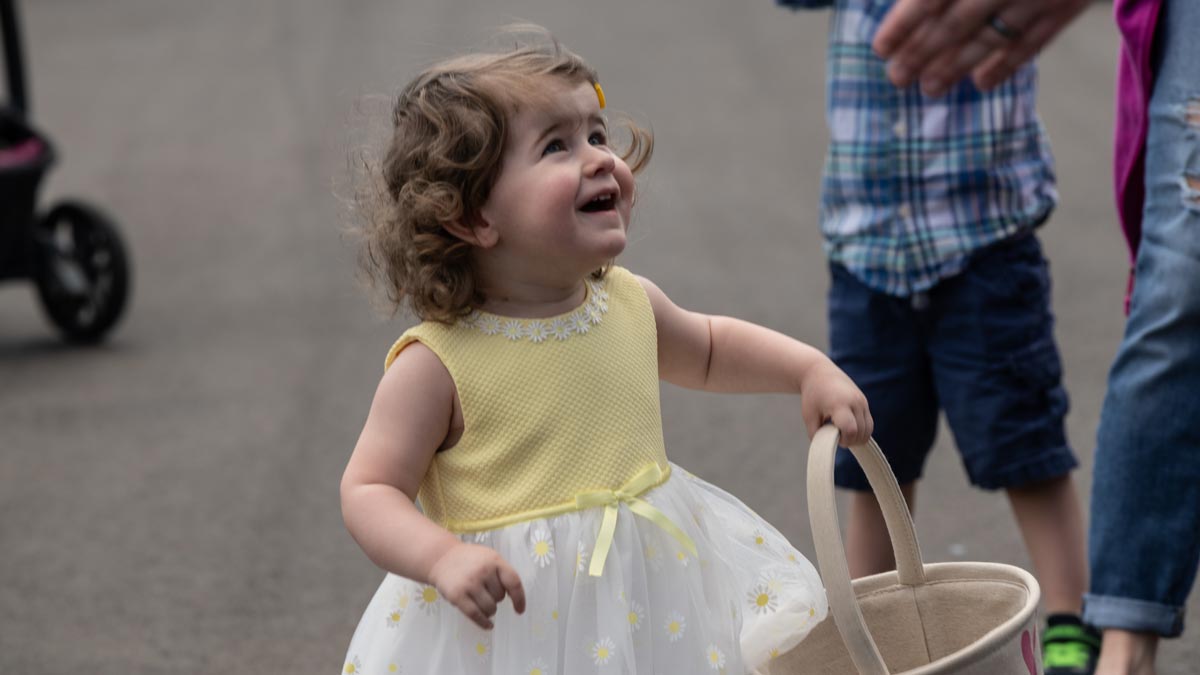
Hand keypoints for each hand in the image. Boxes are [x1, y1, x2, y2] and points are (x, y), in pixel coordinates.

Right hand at [428, 543, 525, 629]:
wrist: (441, 558)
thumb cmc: (468, 559)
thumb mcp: (488, 557)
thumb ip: (502, 572)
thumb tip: (516, 596)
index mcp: (494, 560)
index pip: (513, 582)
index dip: (519, 598)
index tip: (520, 610)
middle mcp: (483, 571)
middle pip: (500, 597)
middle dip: (496, 598)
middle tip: (485, 590)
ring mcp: (470, 584)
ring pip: (490, 608)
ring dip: (489, 610)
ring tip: (481, 603)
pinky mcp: (457, 595)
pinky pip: (475, 615)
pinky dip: (483, 623)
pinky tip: (488, 625)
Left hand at [800, 360, 873, 445]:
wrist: (819, 372)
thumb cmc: (812, 395)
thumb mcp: (808, 416)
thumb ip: (816, 434)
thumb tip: (827, 448)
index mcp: (840, 404)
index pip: (851, 430)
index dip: (844, 440)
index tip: (833, 438)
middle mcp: (855, 402)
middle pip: (862, 433)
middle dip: (850, 440)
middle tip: (836, 436)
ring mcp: (862, 402)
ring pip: (868, 430)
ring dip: (857, 437)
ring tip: (841, 432)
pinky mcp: (865, 402)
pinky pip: (869, 423)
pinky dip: (861, 430)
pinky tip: (847, 428)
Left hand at [871, 0, 1087, 95]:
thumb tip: (912, 1)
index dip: (903, 24)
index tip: (880, 48)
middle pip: (958, 23)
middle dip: (922, 54)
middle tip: (895, 79)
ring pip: (993, 36)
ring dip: (956, 66)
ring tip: (929, 88)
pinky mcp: (1072, 3)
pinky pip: (1037, 39)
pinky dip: (1008, 63)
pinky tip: (982, 83)